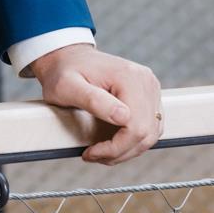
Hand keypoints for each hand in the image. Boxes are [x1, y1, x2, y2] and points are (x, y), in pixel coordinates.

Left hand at [29, 44, 162, 164]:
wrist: (67, 57)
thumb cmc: (63, 71)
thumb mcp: (67, 86)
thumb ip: (93, 100)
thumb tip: (123, 117)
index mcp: (129, 76)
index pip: (136, 127)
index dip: (115, 148)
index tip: (92, 152)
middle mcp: (145, 81)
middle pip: (146, 133)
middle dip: (120, 152)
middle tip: (95, 155)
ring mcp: (149, 88)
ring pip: (150, 134)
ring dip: (127, 149)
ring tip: (102, 151)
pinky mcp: (148, 96)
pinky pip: (149, 128)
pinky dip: (133, 140)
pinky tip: (113, 142)